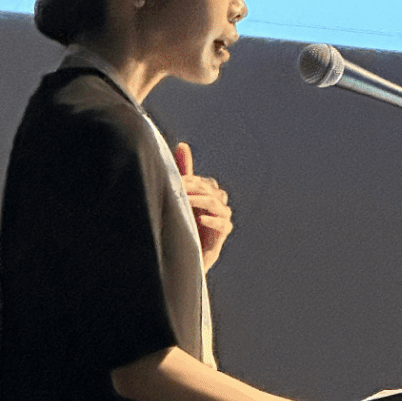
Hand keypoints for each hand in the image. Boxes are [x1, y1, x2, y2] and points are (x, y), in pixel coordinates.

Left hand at [174, 142, 232, 271]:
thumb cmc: (179, 223)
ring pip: (218, 206)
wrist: (177, 256)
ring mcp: (220, 222)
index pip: (206, 184)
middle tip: (180, 187)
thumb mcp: (178, 195)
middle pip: (212, 192)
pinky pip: (224, 226)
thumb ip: (183, 170)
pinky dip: (214, 221)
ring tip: (187, 200)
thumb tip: (183, 144)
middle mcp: (216, 207)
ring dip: (203, 201)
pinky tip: (202, 219)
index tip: (179, 181)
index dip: (194, 181)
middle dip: (196, 189)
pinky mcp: (220, 237)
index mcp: (207, 196)